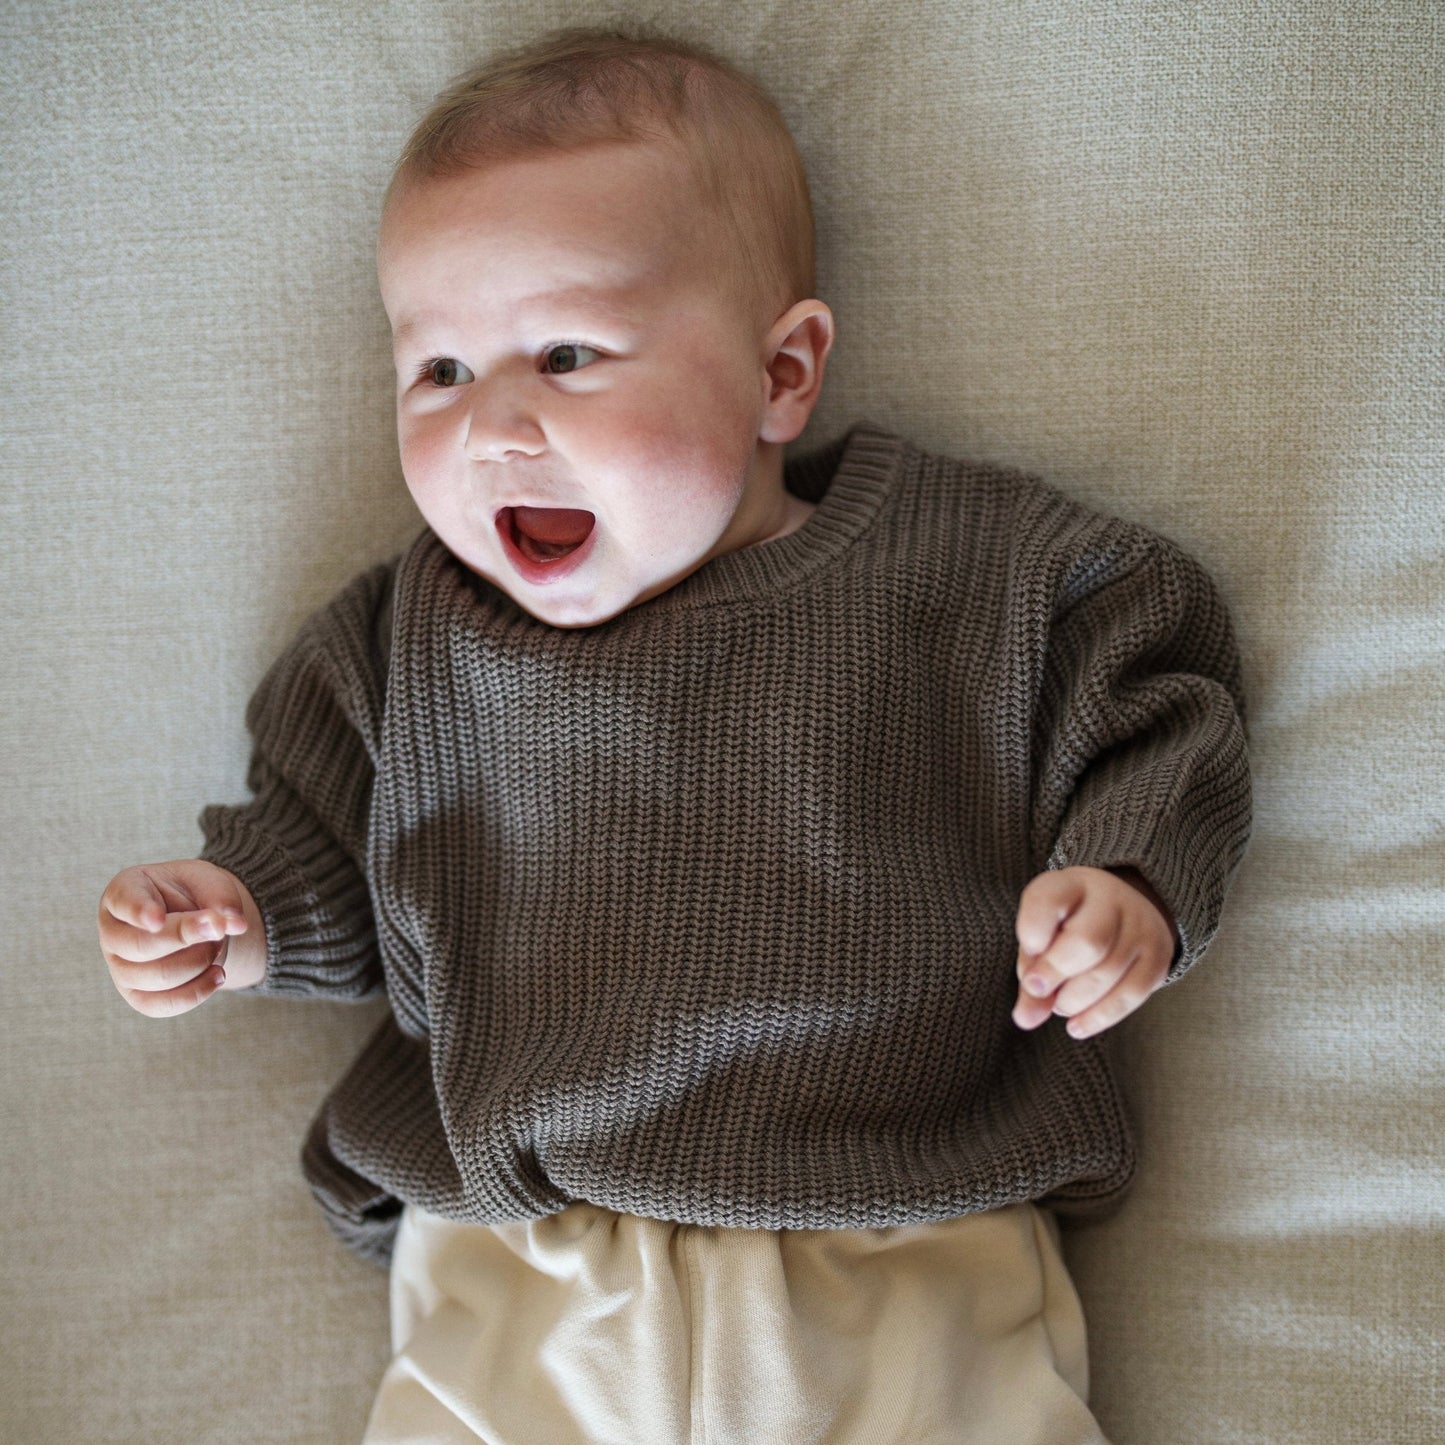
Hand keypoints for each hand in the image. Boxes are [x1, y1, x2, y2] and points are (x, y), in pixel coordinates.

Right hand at [98, 859, 264, 1016]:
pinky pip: (161, 1006)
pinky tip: (217, 974)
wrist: (194, 919)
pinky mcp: (137, 996)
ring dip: (199, 961)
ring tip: (215, 944)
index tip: (156, 919)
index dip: (139, 912)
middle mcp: (112, 932)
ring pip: (157, 978)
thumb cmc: (193, 891)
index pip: (124, 901)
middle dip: (187, 938)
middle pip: (142, 946)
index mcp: (124, 890)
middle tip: (218, 927)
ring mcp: (120, 968)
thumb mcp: (208, 880)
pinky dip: (196, 993)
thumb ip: (221, 896)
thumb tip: (237, 925)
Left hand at [1012, 866, 1176, 1039]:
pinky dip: (1100, 1017)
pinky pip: (1132, 994)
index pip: (1047, 900)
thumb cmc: (1067, 926)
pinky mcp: (1158, 956)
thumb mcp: (1042, 935)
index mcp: (1071, 883)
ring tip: (1059, 1005)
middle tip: (1040, 990)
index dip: (1033, 931)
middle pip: (1087, 941)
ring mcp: (1140, 926)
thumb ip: (1030, 973)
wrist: (1122, 911)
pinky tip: (1077, 1026)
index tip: (1028, 951)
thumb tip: (1026, 1020)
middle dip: (1056, 973)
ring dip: (1075, 1000)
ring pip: (1109, 972)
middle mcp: (1110, 898)